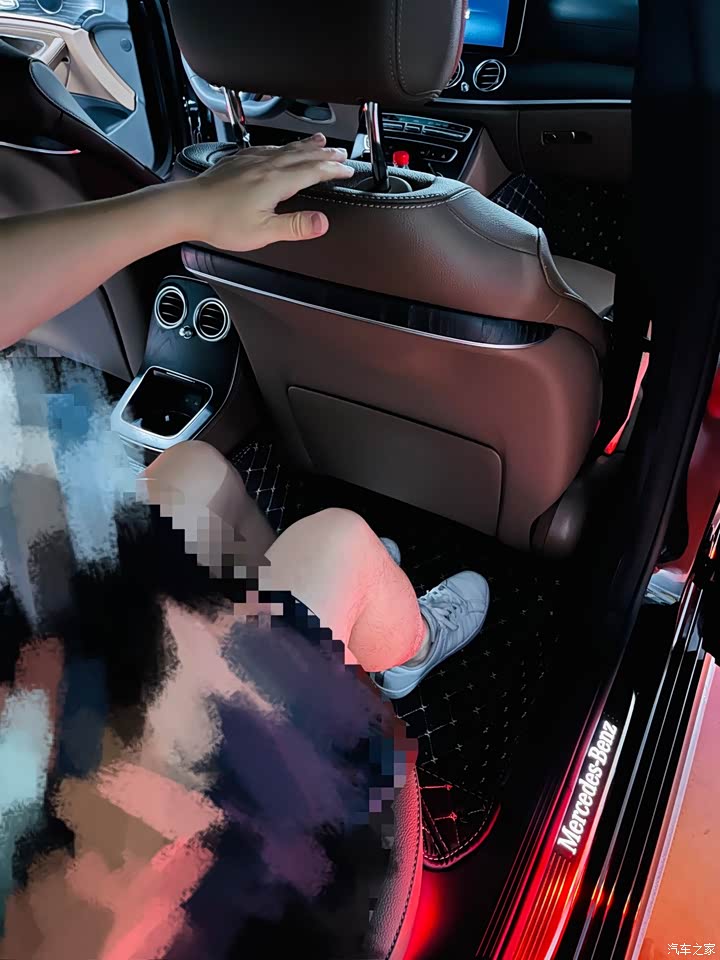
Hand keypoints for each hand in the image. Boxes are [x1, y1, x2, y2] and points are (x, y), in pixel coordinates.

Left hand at [176, 133, 354, 251]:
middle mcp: (265, 166)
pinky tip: (281, 148)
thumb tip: (323, 222)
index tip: (347, 170)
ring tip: (319, 142)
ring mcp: (250, 160)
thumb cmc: (221, 221)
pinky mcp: (237, 161)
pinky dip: (282, 146)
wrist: (187, 207)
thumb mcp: (262, 232)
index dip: (333, 170)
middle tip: (341, 153)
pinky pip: (268, 148)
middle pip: (302, 156)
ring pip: (286, 148)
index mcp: (275, 182)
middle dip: (325, 154)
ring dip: (306, 146)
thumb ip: (294, 226)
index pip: (313, 171)